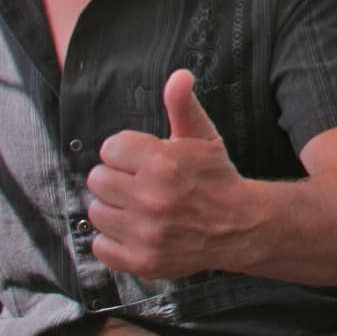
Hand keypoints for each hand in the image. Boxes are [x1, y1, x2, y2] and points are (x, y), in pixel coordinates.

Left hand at [86, 69, 255, 279]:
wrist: (240, 225)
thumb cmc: (216, 176)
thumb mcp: (203, 137)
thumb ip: (183, 106)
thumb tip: (179, 75)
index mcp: (162, 163)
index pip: (110, 148)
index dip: (127, 152)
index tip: (144, 160)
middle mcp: (150, 198)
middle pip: (98, 179)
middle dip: (118, 178)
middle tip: (140, 184)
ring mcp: (145, 233)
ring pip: (96, 211)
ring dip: (114, 208)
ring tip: (138, 207)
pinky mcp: (141, 261)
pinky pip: (100, 246)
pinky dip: (113, 240)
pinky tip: (135, 230)